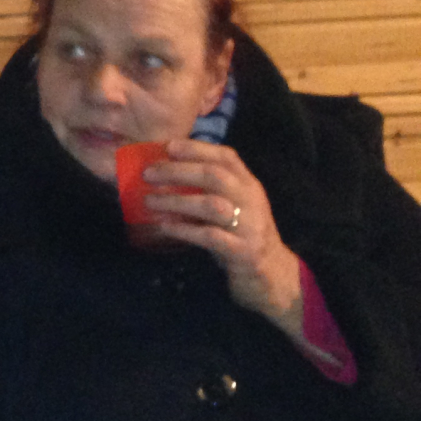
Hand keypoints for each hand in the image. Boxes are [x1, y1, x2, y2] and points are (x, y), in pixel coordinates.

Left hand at [143, 139, 304, 334]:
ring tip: (148, 201)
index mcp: (249, 185)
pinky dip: (184, 230)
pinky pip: (210, 237)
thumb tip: (164, 172)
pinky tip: (164, 227)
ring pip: (212, 205)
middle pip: (215, 176)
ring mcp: (250, 226)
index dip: (197, 149)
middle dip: (178, 171)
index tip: (168, 145)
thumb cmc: (240, 235)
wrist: (272, 275)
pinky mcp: (243, 251)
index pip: (227, 157)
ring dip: (176, 201)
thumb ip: (208, 189)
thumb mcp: (231, 206)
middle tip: (148, 174)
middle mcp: (252, 200)